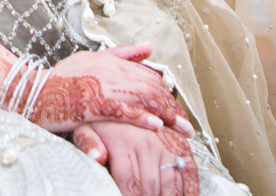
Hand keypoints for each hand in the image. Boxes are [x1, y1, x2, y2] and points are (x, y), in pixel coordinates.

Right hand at [27, 44, 191, 135]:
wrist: (32, 91)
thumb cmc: (60, 79)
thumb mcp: (90, 59)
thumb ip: (121, 53)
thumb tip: (150, 46)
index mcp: (109, 59)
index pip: (148, 75)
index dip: (167, 94)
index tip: (178, 111)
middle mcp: (108, 69)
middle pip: (150, 87)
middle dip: (173, 108)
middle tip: (188, 126)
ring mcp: (101, 86)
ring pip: (142, 99)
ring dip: (166, 115)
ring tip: (181, 130)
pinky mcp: (92, 103)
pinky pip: (123, 111)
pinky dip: (142, 118)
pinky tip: (157, 127)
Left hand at [73, 120, 198, 195]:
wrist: (123, 90)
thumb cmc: (101, 114)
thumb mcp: (85, 124)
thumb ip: (89, 143)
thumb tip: (97, 158)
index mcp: (124, 141)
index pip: (129, 182)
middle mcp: (148, 142)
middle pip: (151, 186)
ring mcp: (167, 143)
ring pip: (172, 183)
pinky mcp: (180, 143)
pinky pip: (190, 170)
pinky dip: (190, 189)